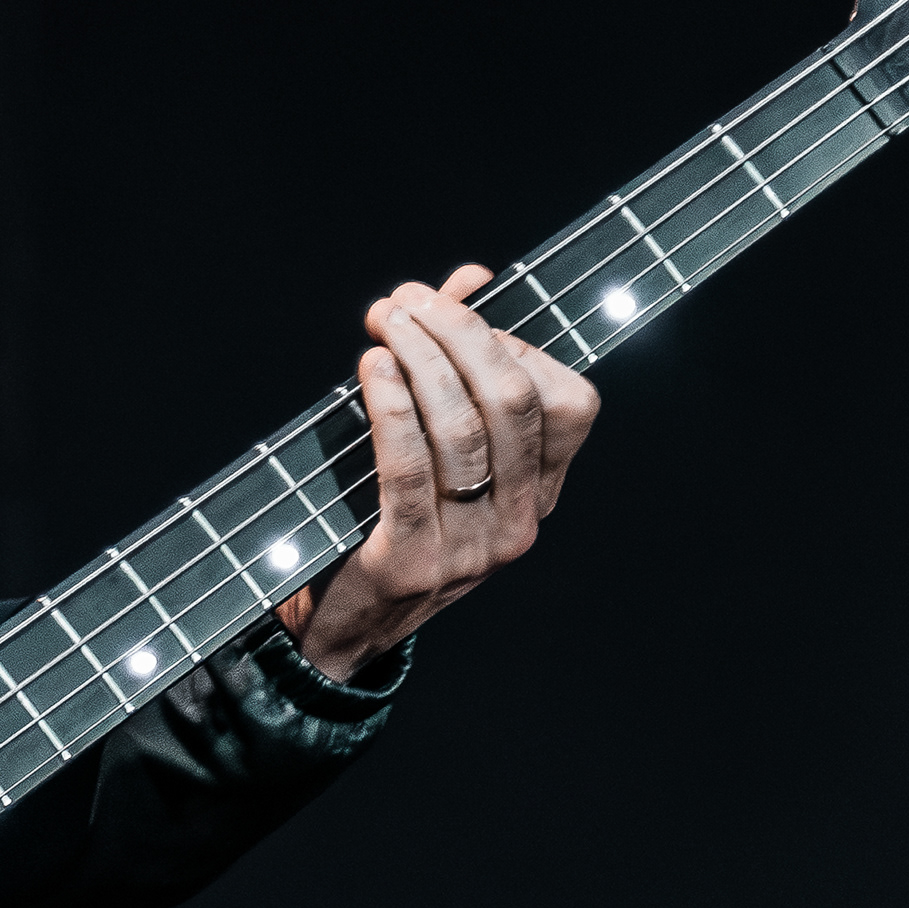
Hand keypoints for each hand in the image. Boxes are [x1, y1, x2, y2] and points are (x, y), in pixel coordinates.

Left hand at [280, 263, 601, 682]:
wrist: (340, 630)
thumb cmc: (382, 519)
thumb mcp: (433, 448)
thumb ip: (454, 365)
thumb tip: (472, 278)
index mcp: (538, 494)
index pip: (568, 403)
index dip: (515, 341)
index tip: (455, 309)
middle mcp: (519, 522)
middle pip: (513, 402)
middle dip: (461, 333)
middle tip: (408, 300)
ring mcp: (471, 548)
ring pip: (463, 429)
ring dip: (419, 357)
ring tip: (384, 320)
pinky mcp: (411, 561)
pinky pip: (409, 469)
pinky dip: (390, 407)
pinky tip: (371, 368)